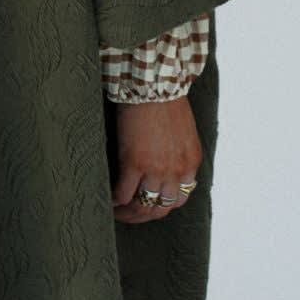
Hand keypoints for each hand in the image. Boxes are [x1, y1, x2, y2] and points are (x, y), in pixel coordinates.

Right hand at [110, 97, 201, 222]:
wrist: (154, 84)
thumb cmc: (166, 98)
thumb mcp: (183, 131)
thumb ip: (178, 151)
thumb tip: (164, 161)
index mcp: (190, 162)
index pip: (181, 198)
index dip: (164, 204)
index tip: (150, 203)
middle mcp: (176, 171)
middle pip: (162, 208)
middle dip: (145, 215)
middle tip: (131, 214)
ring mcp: (156, 169)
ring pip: (143, 206)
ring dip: (129, 213)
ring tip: (118, 211)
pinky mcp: (134, 163)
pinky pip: (123, 194)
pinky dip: (115, 200)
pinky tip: (109, 199)